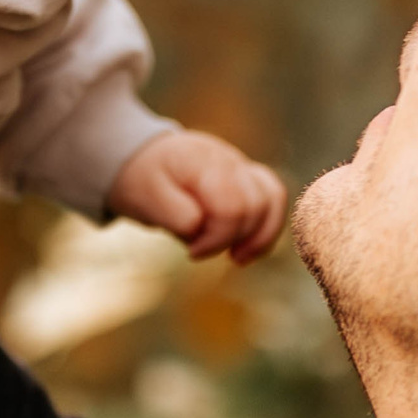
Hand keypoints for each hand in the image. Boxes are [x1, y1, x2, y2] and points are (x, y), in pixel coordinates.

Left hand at [108, 129, 286, 262]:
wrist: (142, 158)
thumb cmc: (144, 181)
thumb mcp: (145, 198)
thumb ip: (173, 213)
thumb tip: (198, 227)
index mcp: (201, 162)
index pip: (231, 207)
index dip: (217, 239)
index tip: (191, 252)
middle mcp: (228, 159)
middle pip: (255, 205)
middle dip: (232, 238)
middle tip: (199, 252)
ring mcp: (241, 166)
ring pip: (273, 199)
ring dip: (260, 236)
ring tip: (238, 259)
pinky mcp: (248, 178)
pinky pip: (274, 198)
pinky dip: (268, 226)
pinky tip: (250, 249)